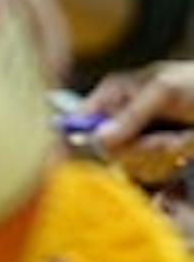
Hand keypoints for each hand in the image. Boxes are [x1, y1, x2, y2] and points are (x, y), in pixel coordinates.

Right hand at [80, 62, 193, 181]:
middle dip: (140, 149)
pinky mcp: (155, 155)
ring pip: (130, 164)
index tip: (101, 150)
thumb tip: (98, 139)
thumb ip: (130, 114)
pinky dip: (170, 162)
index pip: (78, 121)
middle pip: (107, 151)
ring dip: (160, 155)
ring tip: (181, 138)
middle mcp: (120, 118)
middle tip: (166, 139)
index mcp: (113, 94)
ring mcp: (138, 138)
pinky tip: (183, 146)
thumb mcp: (163, 91)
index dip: (80, 139)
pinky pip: (149, 170)